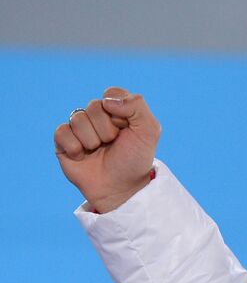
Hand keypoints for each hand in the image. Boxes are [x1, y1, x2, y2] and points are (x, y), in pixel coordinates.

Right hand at [54, 87, 161, 212]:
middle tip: (113, 144)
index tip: (127, 130)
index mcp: (116, 110)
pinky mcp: (63, 141)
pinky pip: (62, 132)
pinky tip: (83, 156)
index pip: (110, 95)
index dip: (120, 113)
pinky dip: (75, 147)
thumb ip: (136, 105)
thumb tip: (106, 100)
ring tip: (99, 151)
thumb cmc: (135, 159)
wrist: (121, 188)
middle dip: (107, 130)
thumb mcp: (149, 131)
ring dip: (92, 140)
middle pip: (94, 107)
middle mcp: (96, 117)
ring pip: (78, 119)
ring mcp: (78, 128)